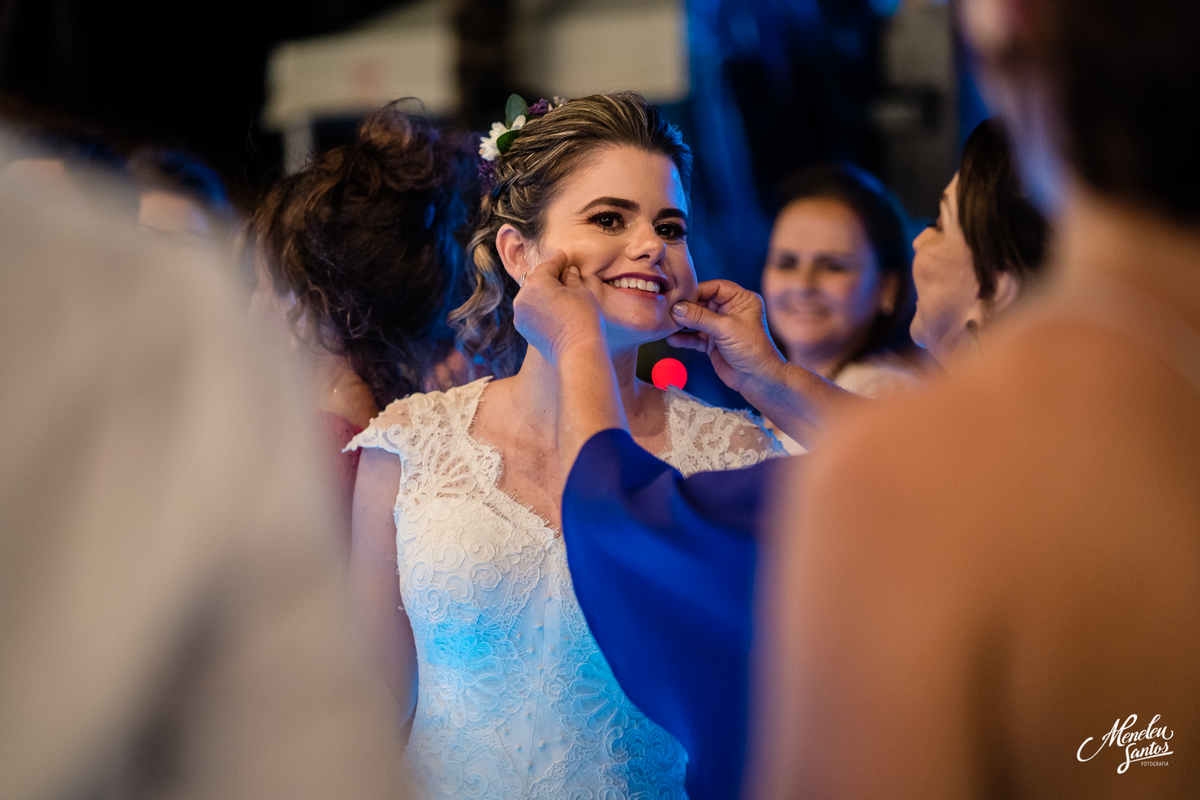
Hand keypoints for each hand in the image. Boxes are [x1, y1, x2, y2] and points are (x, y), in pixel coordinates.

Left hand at [512, 251, 606, 367]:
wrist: (577, 351)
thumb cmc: (583, 318)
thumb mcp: (581, 291)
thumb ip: (571, 277)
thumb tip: (568, 272)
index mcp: (536, 282)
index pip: (549, 265)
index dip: (559, 260)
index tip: (564, 257)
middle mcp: (522, 296)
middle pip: (537, 280)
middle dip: (550, 277)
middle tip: (564, 274)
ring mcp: (519, 313)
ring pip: (532, 296)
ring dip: (543, 292)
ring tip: (559, 293)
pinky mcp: (522, 328)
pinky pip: (530, 310)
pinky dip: (539, 307)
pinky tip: (552, 309)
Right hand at [667, 279, 786, 393]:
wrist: (757, 380)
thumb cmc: (752, 350)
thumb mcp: (726, 328)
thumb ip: (700, 317)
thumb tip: (677, 308)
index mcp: (742, 300)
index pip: (716, 287)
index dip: (698, 290)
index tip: (681, 295)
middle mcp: (731, 311)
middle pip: (703, 302)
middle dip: (687, 308)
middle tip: (670, 311)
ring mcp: (721, 327)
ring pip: (697, 320)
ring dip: (683, 324)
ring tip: (669, 325)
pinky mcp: (712, 342)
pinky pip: (695, 337)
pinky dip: (685, 338)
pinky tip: (673, 339)